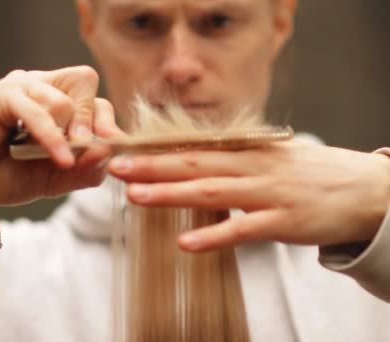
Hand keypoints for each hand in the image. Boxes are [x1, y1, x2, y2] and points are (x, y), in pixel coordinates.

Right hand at [0, 66, 124, 224]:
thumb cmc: (6, 176)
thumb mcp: (55, 179)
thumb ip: (84, 168)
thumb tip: (110, 153)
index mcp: (56, 101)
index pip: (95, 97)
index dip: (108, 122)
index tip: (114, 149)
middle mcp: (40, 87)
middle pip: (84, 81)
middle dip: (92, 120)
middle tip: (87, 149)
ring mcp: (21, 88)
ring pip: (63, 98)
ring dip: (68, 134)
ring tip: (59, 159)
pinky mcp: (2, 96)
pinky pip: (36, 110)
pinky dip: (51, 136)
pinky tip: (58, 159)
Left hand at [108, 140, 389, 251]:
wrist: (365, 188)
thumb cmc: (310, 174)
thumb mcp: (269, 159)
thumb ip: (233, 160)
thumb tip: (193, 161)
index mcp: (246, 152)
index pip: (194, 148)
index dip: (157, 150)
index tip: (124, 150)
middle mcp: (252, 167)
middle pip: (194, 164)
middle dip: (152, 166)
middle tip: (115, 168)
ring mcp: (267, 194)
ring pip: (211, 191)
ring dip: (171, 193)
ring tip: (135, 196)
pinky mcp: (283, 222)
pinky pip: (243, 230)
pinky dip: (213, 236)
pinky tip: (184, 244)